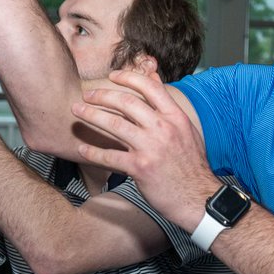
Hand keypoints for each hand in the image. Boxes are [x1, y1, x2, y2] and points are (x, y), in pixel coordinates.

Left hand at [72, 70, 218, 230]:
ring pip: (114, 124)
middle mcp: (163, 128)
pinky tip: (82, 149)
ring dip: (91, 115)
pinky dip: (93, 152)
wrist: (197, 196)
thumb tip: (154, 77)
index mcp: (175, 116)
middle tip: (87, 95)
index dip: (128, 78)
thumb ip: (167, 105)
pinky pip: (110, 156)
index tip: (112, 76)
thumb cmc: (191, 163)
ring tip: (77, 111)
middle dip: (102, 95)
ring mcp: (151, 147)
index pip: (149, 87)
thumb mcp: (185, 130)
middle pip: (126, 102)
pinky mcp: (140, 167)